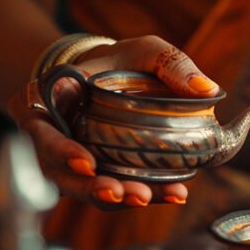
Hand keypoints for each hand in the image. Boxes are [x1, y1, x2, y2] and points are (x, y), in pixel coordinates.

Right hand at [8, 35, 218, 209]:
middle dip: (94, 187)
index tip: (87, 164)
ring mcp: (70, 161)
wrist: (114, 78)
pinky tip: (172, 194)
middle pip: (62, 173)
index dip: (61, 152)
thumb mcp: (145, 50)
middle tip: (128, 193)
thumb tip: (207, 90)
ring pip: (87, 189)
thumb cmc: (121, 62)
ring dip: (119, 198)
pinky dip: (141, 194)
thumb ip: (171, 64)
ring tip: (150, 198)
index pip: (42, 134)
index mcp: (44, 103)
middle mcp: (50, 138)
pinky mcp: (96, 175)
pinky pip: (113, 190)